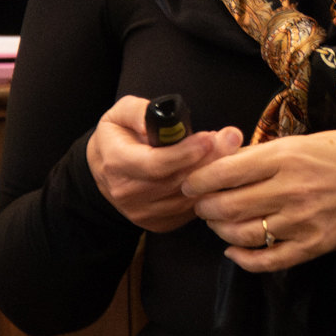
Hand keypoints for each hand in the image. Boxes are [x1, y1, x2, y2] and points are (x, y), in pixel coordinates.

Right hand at [87, 95, 242, 230]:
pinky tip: (217, 171)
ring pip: (187, 197)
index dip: (185, 153)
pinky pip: (190, 210)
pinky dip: (207, 191)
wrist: (104, 169)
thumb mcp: (120, 114)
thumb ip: (139, 112)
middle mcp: (127, 193)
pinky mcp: (158, 223)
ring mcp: (143, 213)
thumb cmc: (117, 136)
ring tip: (228, 151)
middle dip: (208, 160)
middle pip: (177, 181)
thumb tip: (166, 120)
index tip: (210, 138)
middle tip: (231, 139)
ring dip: (212, 175)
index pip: (156, 164)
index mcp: (116, 163)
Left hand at [181, 130, 335, 272]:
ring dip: (220, 232)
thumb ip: (266, 155)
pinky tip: (234, 252)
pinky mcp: (313, 246)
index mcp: (286, 157)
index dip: (198, 181)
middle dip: (204, 208)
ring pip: (241, 235)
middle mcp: (290, 189)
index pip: (224, 172)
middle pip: (226, 207)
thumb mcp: (306, 140)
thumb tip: (226, 163)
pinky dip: (242, 260)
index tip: (190, 183)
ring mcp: (301, 221)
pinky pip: (267, 260)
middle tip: (202, 206)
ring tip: (218, 225)